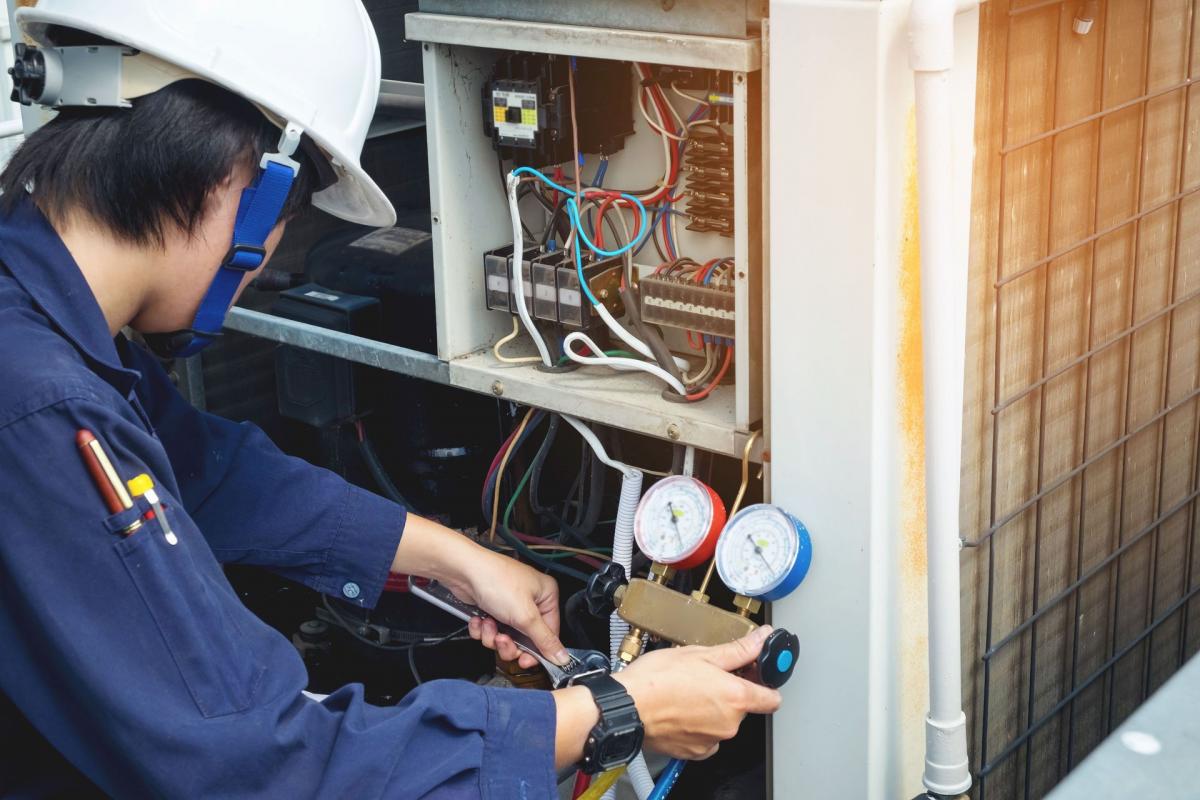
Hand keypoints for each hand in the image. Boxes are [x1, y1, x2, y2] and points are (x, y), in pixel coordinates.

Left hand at [389, 515, 568, 668]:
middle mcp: (530, 600)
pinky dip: (483, 629)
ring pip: (506, 637)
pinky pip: (492, 631)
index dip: (537, 650)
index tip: (525, 660)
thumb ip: (544, 640)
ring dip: (493, 636)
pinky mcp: (492, 609)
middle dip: (509, 643)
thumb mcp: (525, 616)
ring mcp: (510, 605)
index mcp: (546, 596)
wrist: (463, 572)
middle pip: (526, 639)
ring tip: (489, 624)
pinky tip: (480, 619)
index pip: (549, 633)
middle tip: (502, 640)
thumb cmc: (495, 580)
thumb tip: (562, 657)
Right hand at [614, 626, 781, 759]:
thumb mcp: (700, 654)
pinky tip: (681, 710)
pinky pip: (706, 737)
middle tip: (706, 676)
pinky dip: (698, 725)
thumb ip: (738, 650)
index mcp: (735, 697)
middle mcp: (729, 723)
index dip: (766, 684)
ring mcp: (712, 740)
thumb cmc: (657, 679)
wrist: (627, 707)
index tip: (756, 675)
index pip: (772, 698)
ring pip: (722, 721)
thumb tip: (762, 638)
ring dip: (712, 708)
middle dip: (729, 692)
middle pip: (742, 707)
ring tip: (687, 692)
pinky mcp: (695, 752)